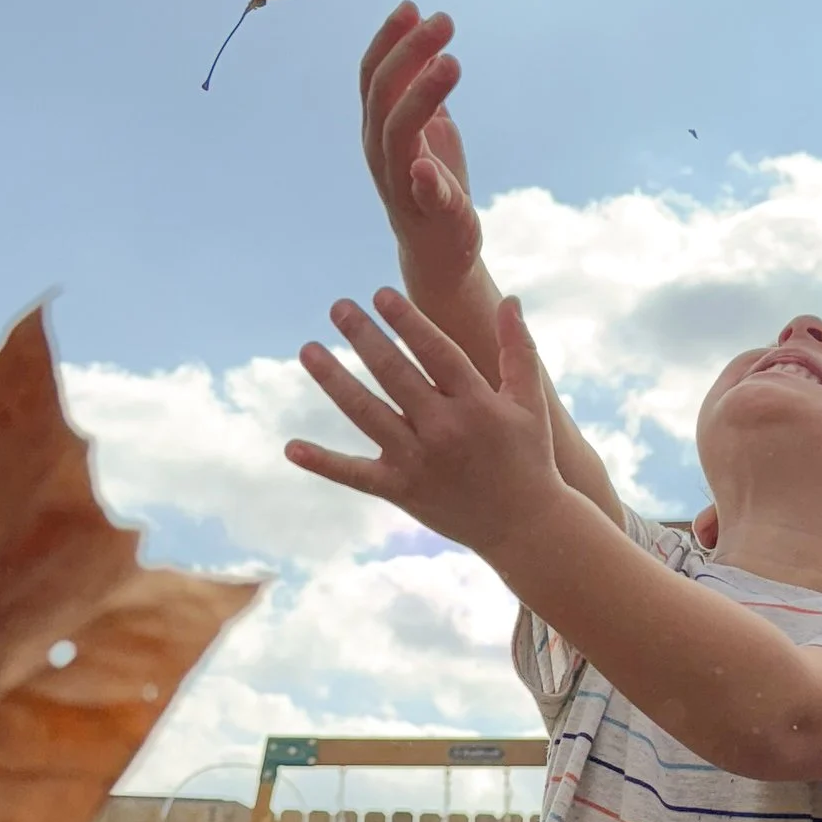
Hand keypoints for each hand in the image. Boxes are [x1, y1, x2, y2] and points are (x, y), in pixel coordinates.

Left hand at [287, 287, 565, 556]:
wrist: (524, 528)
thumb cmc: (528, 458)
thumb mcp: (529, 403)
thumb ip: (518, 350)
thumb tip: (510, 299)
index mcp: (477, 404)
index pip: (435, 352)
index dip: (407, 321)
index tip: (380, 294)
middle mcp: (444, 430)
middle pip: (395, 374)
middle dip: (364, 337)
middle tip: (339, 307)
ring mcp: (419, 462)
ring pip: (367, 413)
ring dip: (334, 380)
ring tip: (308, 350)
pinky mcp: (401, 491)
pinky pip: (355, 475)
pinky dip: (323, 463)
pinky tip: (291, 447)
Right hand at [360, 2, 482, 300]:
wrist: (441, 250)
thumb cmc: (435, 183)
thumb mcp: (430, 126)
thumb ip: (423, 87)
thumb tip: (427, 35)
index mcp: (379, 128)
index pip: (373, 75)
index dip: (389, 39)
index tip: (413, 6)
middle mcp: (380, 152)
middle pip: (384, 94)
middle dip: (410, 53)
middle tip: (444, 21)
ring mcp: (401, 183)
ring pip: (399, 134)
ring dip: (422, 95)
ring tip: (451, 63)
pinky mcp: (430, 214)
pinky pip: (424, 195)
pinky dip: (426, 179)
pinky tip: (428, 164)